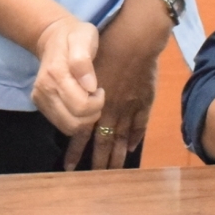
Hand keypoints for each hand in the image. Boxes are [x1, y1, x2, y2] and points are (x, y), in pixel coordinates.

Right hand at [29, 15, 104, 144]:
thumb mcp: (85, 37)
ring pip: (68, 127)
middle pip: (74, 122)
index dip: (97, 103)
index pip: (81, 107)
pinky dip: (75, 120)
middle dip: (92, 114)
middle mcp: (43, 89)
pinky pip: (62, 124)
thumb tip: (89, 87)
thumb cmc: (75, 36)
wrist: (52, 37)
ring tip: (88, 100)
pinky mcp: (40, 104)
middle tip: (96, 97)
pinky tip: (79, 104)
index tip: (100, 89)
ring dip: (84, 120)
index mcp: (55, 74)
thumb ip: (84, 60)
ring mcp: (39, 98)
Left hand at [73, 0, 170, 168]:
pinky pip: (140, 124)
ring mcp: (131, 106)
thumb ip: (78, 82)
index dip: (76, 151)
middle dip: (98, 162)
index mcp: (95, 99)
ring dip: (116, 156)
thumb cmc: (107, 44)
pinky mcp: (145, 100)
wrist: (136, 36)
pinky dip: (135, 138)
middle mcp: (112, 108)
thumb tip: (78, 102)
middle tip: (92, 179)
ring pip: (122, 138)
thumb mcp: (84, 59)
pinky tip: (130, 149)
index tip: (69, 167)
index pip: (82, 132)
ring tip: (112, 171)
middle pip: (103, 141)